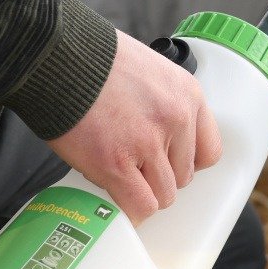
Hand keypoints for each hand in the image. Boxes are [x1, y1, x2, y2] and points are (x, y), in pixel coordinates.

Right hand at [47, 30, 222, 223]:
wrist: (58, 57)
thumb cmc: (95, 61)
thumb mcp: (150, 70)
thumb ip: (165, 103)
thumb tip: (165, 139)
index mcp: (188, 96)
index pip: (209, 151)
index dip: (185, 162)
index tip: (166, 162)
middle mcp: (176, 120)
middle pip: (183, 177)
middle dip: (157, 176)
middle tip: (130, 163)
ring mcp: (148, 144)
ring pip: (163, 195)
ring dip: (140, 192)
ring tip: (117, 174)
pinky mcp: (117, 164)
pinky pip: (140, 206)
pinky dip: (129, 210)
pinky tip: (116, 198)